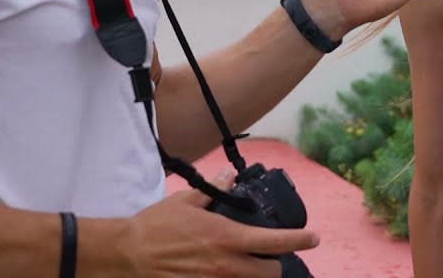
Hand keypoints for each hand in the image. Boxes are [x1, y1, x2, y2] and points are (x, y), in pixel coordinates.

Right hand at [121, 170, 318, 276]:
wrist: (128, 254)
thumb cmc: (156, 225)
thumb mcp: (187, 201)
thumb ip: (214, 190)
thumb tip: (230, 174)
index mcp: (226, 237)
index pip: (274, 242)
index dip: (300, 240)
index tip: (314, 238)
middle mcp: (226, 264)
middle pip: (270, 274)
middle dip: (274, 266)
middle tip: (269, 256)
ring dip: (255, 275)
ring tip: (248, 265)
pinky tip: (226, 272)